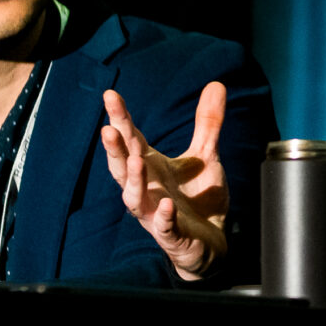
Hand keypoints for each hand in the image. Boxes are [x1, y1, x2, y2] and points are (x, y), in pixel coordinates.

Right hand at [101, 82, 230, 279]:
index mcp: (152, 167)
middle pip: (124, 166)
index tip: (110, 95)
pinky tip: (168, 206)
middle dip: (115, 149)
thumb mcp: (205, 155)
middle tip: (108, 129)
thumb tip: (217, 84)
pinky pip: (164, 227)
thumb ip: (208, 123)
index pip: (132, 139)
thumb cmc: (198, 198)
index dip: (120, 118)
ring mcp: (156, 213)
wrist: (210, 241)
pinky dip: (164, 217)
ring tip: (135, 160)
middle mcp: (148, 188)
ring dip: (134, 180)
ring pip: (135, 197)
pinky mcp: (173, 235)